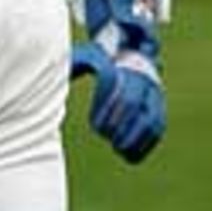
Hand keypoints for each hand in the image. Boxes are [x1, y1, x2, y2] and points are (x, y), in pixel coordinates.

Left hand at [71, 0, 166, 162]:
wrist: (133, 54)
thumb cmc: (104, 59)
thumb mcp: (91, 56)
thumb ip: (76, 65)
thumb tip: (52, 71)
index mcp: (127, 69)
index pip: (121, 93)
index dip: (108, 112)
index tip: (95, 126)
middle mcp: (145, 82)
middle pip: (136, 106)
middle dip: (121, 126)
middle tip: (107, 138)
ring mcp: (155, 97)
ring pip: (152, 120)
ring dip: (136, 139)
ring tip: (120, 150)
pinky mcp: (159, 110)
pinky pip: (158, 129)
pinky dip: (146, 145)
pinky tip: (131, 156)